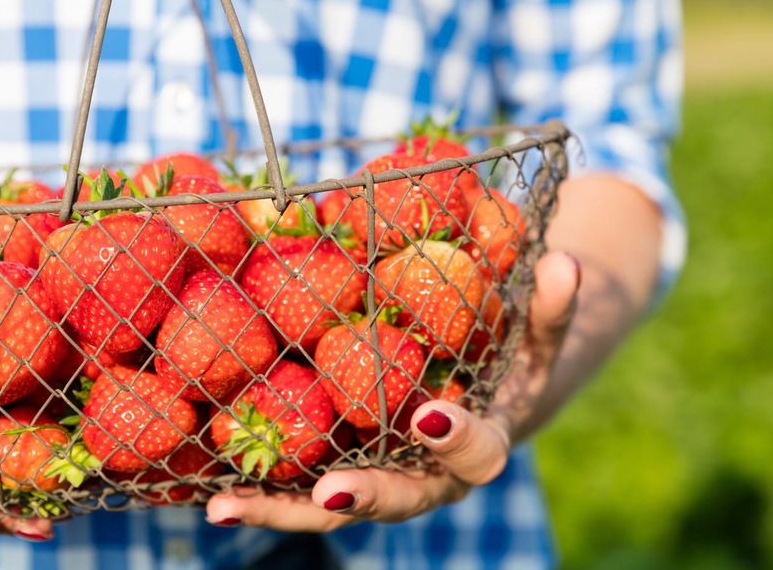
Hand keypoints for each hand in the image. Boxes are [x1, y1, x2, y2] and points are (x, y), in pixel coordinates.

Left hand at [204, 251, 580, 529]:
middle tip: (328, 492)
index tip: (430, 415)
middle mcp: (427, 477)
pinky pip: (299, 485)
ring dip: (280, 510)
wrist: (482, 390)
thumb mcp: (537, 331)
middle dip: (360, 496)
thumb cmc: (509, 354)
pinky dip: (260, 488)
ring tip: (223, 506)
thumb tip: (564, 263)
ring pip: (331, 508)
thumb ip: (550, 307)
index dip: (456, 440)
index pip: (477, 454)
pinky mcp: (339, 466)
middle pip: (395, 498)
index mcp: (480, 447)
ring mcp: (379, 478)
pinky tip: (208, 487)